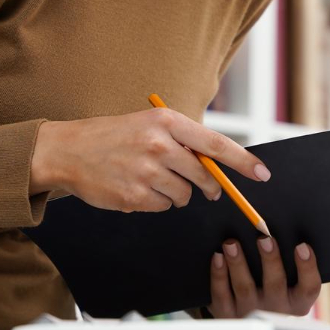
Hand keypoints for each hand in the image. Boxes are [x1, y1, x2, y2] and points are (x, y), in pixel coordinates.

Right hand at [29, 108, 269, 212]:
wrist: (67, 151)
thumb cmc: (112, 136)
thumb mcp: (148, 125)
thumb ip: (181, 142)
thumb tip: (215, 166)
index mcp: (166, 123)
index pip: (215, 144)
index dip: (242, 161)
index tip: (262, 173)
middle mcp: (159, 146)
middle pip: (203, 177)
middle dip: (207, 186)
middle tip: (202, 187)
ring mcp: (146, 173)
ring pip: (184, 196)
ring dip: (176, 194)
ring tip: (151, 179)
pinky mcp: (134, 196)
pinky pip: (162, 207)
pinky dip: (155, 202)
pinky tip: (136, 188)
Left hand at [208, 237, 321, 317]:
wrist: (250, 324)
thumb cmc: (274, 290)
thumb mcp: (289, 285)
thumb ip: (288, 263)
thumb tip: (276, 228)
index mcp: (298, 302)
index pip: (309, 287)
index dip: (307, 267)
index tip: (302, 245)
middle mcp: (276, 310)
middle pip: (275, 285)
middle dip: (270, 260)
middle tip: (265, 238)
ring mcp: (250, 312)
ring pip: (245, 288)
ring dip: (238, 263)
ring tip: (232, 243)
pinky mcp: (227, 314)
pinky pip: (221, 294)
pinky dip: (219, 275)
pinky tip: (218, 256)